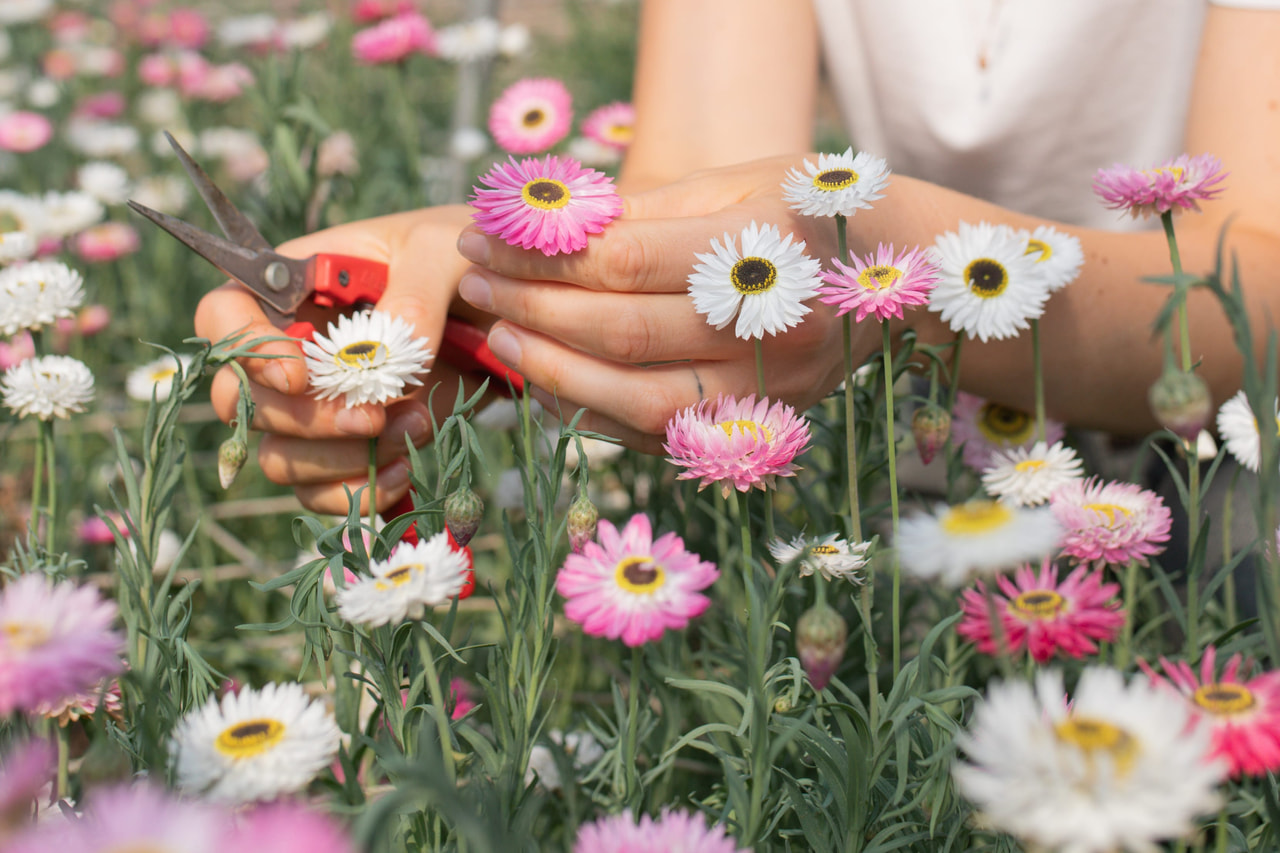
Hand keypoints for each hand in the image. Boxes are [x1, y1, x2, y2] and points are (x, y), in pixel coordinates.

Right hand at [194, 205, 488, 514]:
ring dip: (341, 457)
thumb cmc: (455, 263)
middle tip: (373, 417)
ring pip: (278, 458)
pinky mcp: (347, 448)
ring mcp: (313, 406)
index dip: (246, 353)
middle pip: (240, 403)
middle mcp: (289, 351)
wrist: (500, 310)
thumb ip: (415, 292)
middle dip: (304, 420)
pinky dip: (359, 491)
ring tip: (417, 425)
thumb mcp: (441, 252)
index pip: (222, 317)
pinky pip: (319, 493)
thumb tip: (389, 348)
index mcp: (293, 288)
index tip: (301, 377)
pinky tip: (405, 468)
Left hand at [455, 156, 871, 451]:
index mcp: (766, 249)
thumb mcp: (738, 183)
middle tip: (475, 284)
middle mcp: (772, 330)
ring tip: (500, 337)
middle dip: (532, 307)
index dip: (540, 253)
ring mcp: (769, 391)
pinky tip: (550, 384)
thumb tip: (545, 228)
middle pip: (622, 332)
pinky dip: (595, 415)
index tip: (483, 236)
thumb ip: (645, 211)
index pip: (625, 261)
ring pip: (638, 400)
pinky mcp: (761, 428)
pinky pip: (660, 436)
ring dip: (553, 372)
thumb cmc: (812, 213)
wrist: (909, 282)